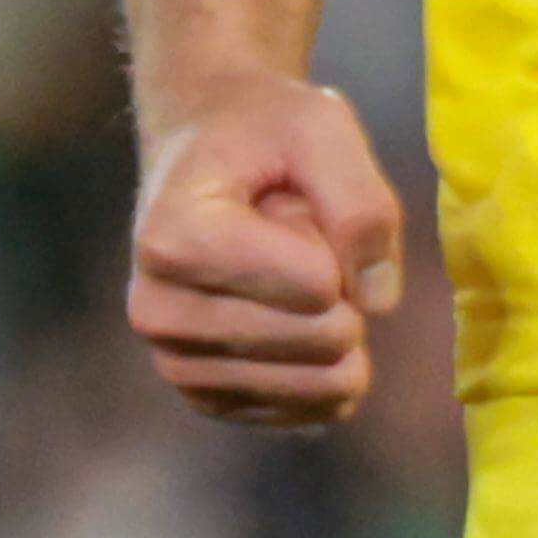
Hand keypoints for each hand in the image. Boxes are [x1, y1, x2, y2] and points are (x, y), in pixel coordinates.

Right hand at [126, 76, 409, 425]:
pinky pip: (307, 412)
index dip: (336, 241)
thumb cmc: (263, 132)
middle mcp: (157, 312)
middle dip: (340, 285)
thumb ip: (361, 202)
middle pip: (319, 338)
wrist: (205, 153)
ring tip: (289, 271)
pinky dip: (329, 367)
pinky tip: (302, 318)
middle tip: (295, 235)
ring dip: (334, 325)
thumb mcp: (322, 126)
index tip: (295, 202)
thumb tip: (379, 300)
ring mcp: (177, 363)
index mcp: (174, 238)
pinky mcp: (205, 399)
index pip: (315, 284)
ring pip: (318, 382)